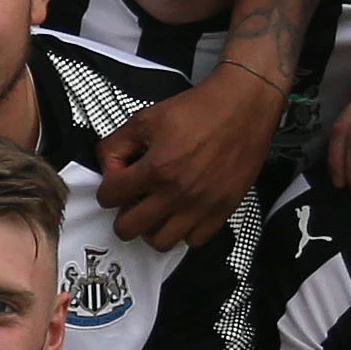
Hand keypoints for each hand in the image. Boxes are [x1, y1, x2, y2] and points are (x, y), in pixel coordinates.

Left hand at [93, 66, 285, 250]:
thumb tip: (108, 168)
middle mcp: (177, 193)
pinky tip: (182, 213)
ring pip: (160, 242)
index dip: (108, 188)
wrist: (243, 107)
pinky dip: (184, 232)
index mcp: (156, 168)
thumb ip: (116, 144)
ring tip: (157, 211)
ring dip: (152, 228)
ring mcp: (201, 206)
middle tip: (133, 201)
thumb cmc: (198, 110)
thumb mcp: (146, 118)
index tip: (118, 182)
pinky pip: (194, 240)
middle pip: (128, 229)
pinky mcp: (223, 210)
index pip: (109, 197)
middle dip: (124, 215)